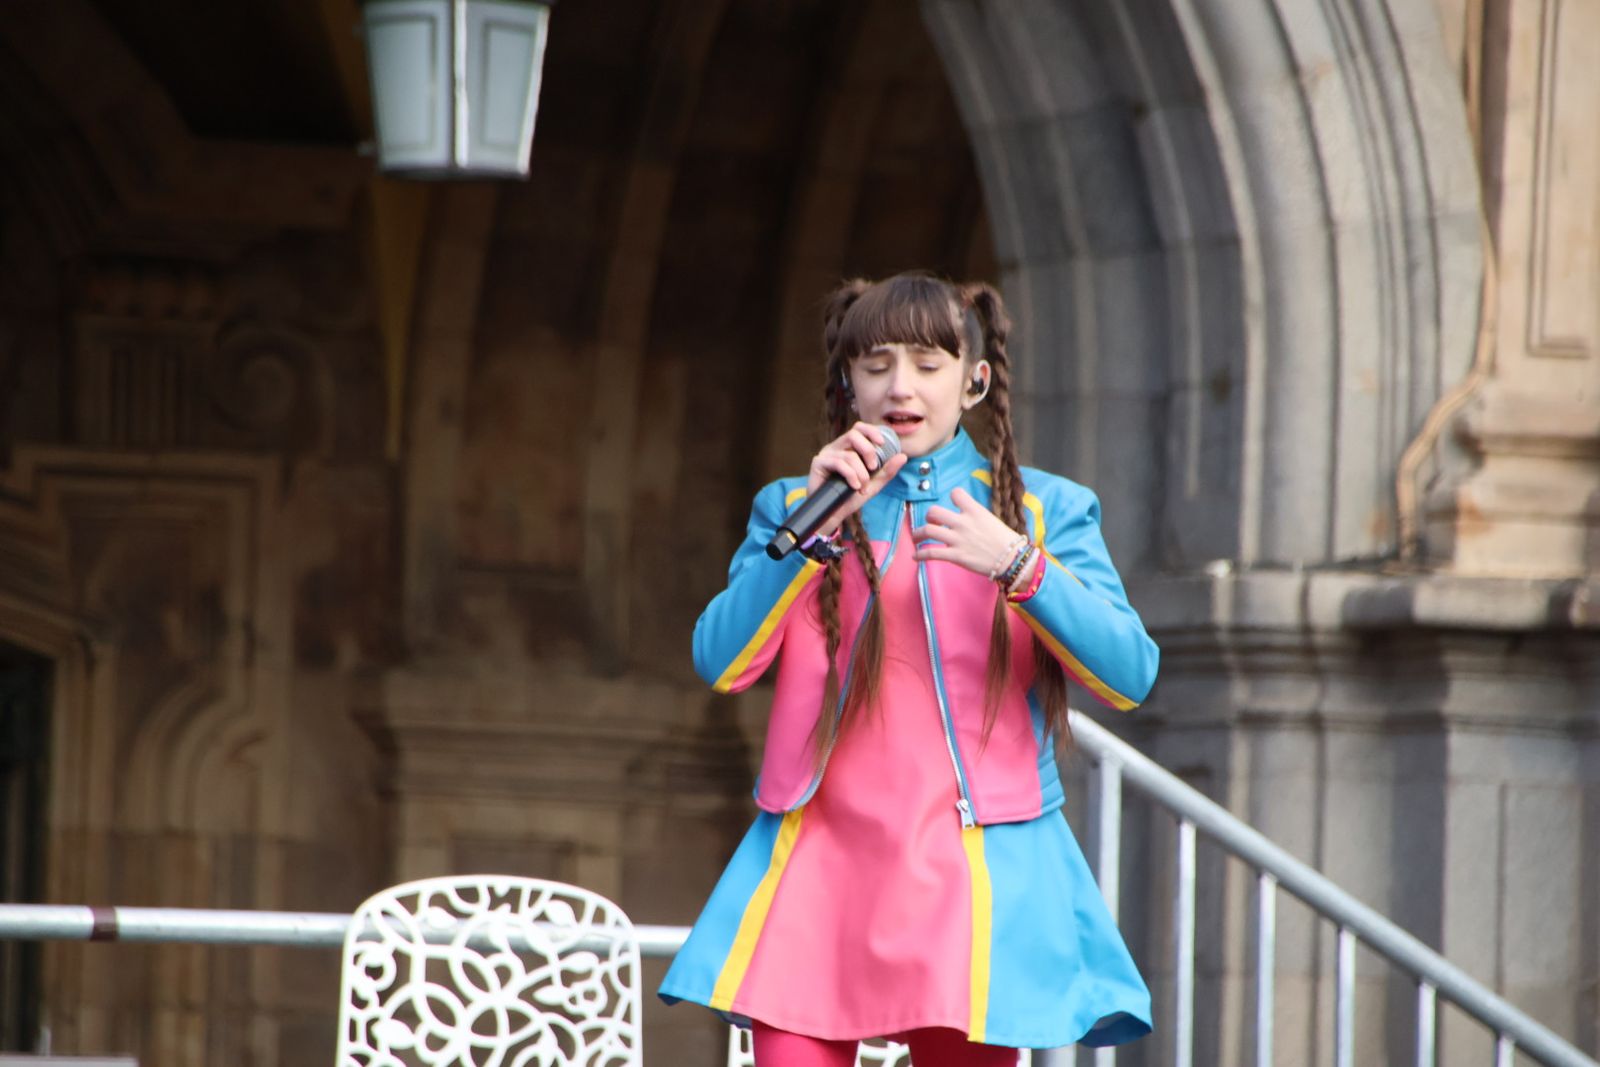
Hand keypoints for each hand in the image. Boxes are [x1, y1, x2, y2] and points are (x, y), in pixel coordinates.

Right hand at [807, 422, 909, 535]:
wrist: (833, 514)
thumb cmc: (851, 497)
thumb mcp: (874, 484)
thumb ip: (887, 471)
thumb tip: (903, 456)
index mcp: (849, 448)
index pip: (860, 429)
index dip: (872, 431)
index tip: (883, 443)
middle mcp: (837, 447)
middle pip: (854, 434)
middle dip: (868, 450)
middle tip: (874, 467)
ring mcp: (827, 454)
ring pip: (849, 453)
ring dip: (861, 472)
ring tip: (862, 486)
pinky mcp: (818, 463)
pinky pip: (838, 463)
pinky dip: (850, 475)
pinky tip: (854, 486)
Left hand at [912, 487, 1030, 580]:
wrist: (1012, 559)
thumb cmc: (1005, 540)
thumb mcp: (990, 520)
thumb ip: (975, 517)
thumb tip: (964, 521)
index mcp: (974, 510)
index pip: (956, 494)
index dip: (951, 499)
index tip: (951, 506)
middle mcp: (963, 522)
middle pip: (933, 512)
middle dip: (929, 518)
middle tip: (931, 524)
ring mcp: (958, 539)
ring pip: (927, 531)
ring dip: (917, 535)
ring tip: (916, 539)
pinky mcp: (955, 556)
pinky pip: (931, 553)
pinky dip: (919, 555)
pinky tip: (915, 557)